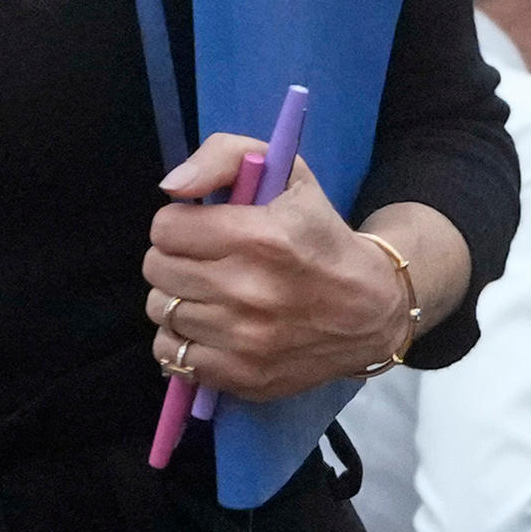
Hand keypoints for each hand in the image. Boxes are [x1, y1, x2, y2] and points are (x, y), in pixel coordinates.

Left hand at [139, 141, 424, 400]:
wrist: (373, 310)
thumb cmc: (322, 236)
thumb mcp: (290, 175)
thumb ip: (224, 156)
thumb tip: (171, 188)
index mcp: (259, 237)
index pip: (166, 228)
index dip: (179, 224)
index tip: (200, 229)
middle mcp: (249, 291)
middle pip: (157, 270)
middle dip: (174, 258)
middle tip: (203, 260)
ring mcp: (245, 340)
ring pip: (161, 311)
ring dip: (178, 298)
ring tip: (209, 293)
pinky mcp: (243, 376)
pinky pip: (171, 355)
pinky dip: (182, 339)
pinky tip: (209, 327)